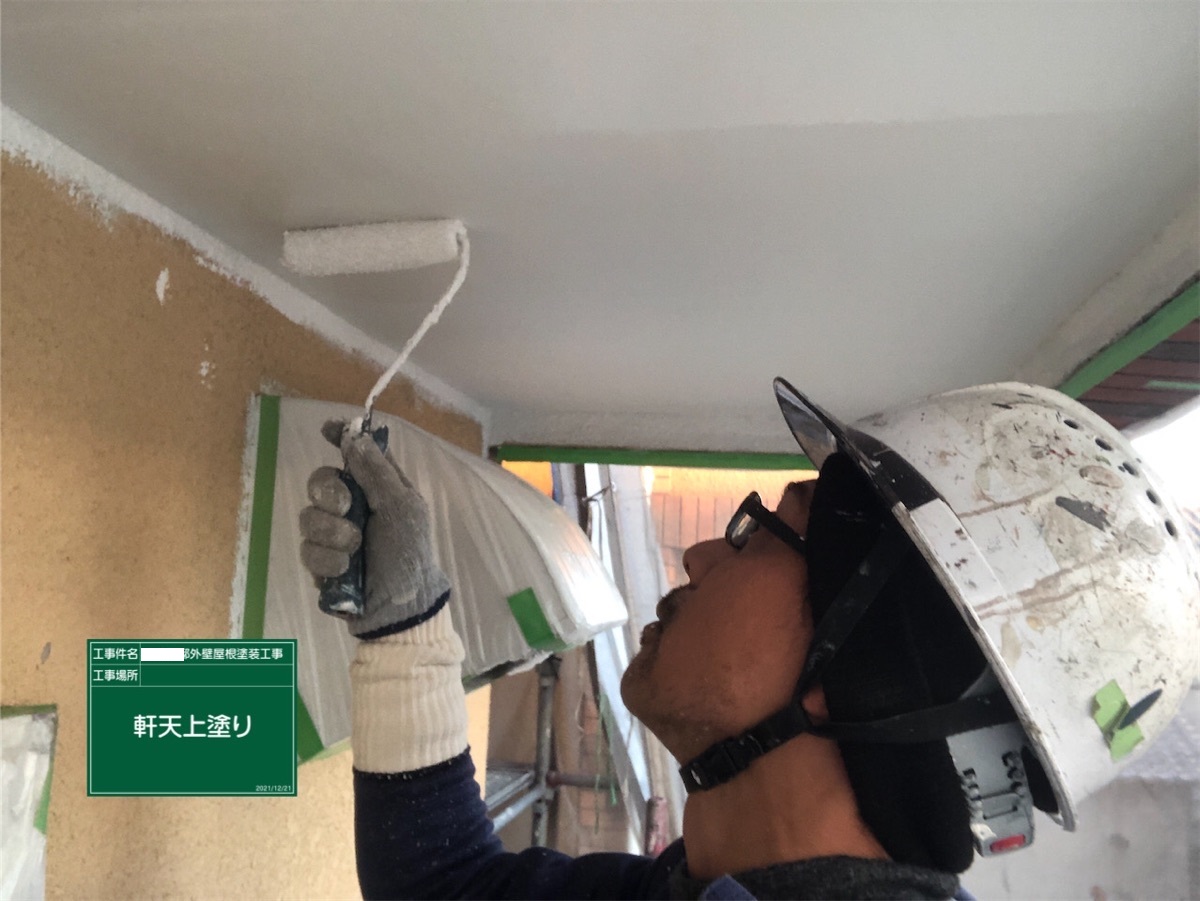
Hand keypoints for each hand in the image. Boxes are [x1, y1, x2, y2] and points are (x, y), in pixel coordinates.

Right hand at [299, 421, 451, 639]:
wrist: (401, 607)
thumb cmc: (409, 553)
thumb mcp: (403, 508)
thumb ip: (377, 472)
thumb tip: (354, 436)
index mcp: (377, 488)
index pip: (354, 453)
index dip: (339, 437)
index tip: (326, 430)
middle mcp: (352, 506)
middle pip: (319, 481)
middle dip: (330, 494)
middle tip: (347, 508)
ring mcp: (333, 534)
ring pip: (308, 517)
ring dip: (332, 533)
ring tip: (354, 549)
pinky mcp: (320, 561)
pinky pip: (307, 549)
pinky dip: (327, 559)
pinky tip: (344, 569)